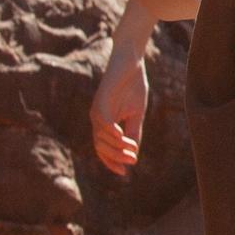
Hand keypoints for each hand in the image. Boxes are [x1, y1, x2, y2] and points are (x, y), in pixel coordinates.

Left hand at [92, 30, 149, 174]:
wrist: (131, 61)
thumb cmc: (133, 85)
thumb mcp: (136, 114)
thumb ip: (133, 133)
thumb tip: (132, 155)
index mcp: (105, 123)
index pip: (103, 149)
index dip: (112, 162)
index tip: (125, 173)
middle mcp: (98, 119)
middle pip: (101, 147)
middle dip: (116, 158)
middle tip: (131, 161)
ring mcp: (97, 110)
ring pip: (101, 138)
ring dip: (117, 147)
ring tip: (131, 150)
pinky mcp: (101, 100)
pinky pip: (104, 123)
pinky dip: (112, 134)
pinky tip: (123, 139)